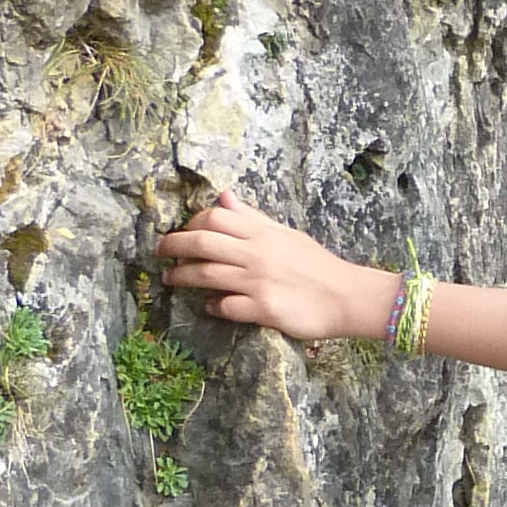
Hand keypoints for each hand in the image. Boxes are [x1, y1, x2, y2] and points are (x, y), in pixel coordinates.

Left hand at [156, 190, 392, 341]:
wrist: (347, 296)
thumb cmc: (318, 265)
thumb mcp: (286, 234)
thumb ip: (253, 218)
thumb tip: (224, 198)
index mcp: (263, 233)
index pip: (216, 218)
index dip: (191, 223)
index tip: (182, 232)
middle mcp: (257, 253)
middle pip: (203, 243)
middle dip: (174, 245)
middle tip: (159, 251)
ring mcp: (258, 281)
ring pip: (207, 274)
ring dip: (183, 276)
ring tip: (170, 278)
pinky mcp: (263, 309)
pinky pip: (226, 306)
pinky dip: (213, 306)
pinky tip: (209, 306)